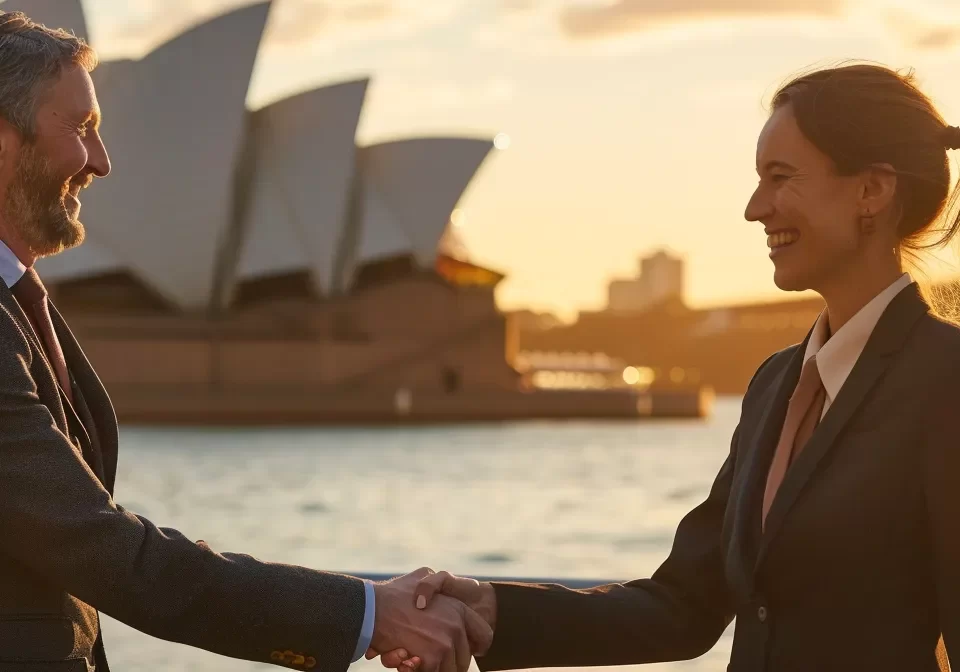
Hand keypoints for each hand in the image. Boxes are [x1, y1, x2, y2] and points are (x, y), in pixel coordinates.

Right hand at [370, 568, 492, 671]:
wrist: (371, 608)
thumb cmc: (393, 594)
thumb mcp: (422, 577)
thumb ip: (437, 584)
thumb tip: (442, 590)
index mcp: (459, 609)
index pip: (484, 636)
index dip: (475, 645)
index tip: (465, 649)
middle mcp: (456, 626)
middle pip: (465, 658)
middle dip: (450, 661)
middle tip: (432, 657)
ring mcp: (445, 643)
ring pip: (451, 670)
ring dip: (435, 668)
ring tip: (418, 659)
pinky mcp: (432, 659)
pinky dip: (418, 670)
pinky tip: (407, 659)